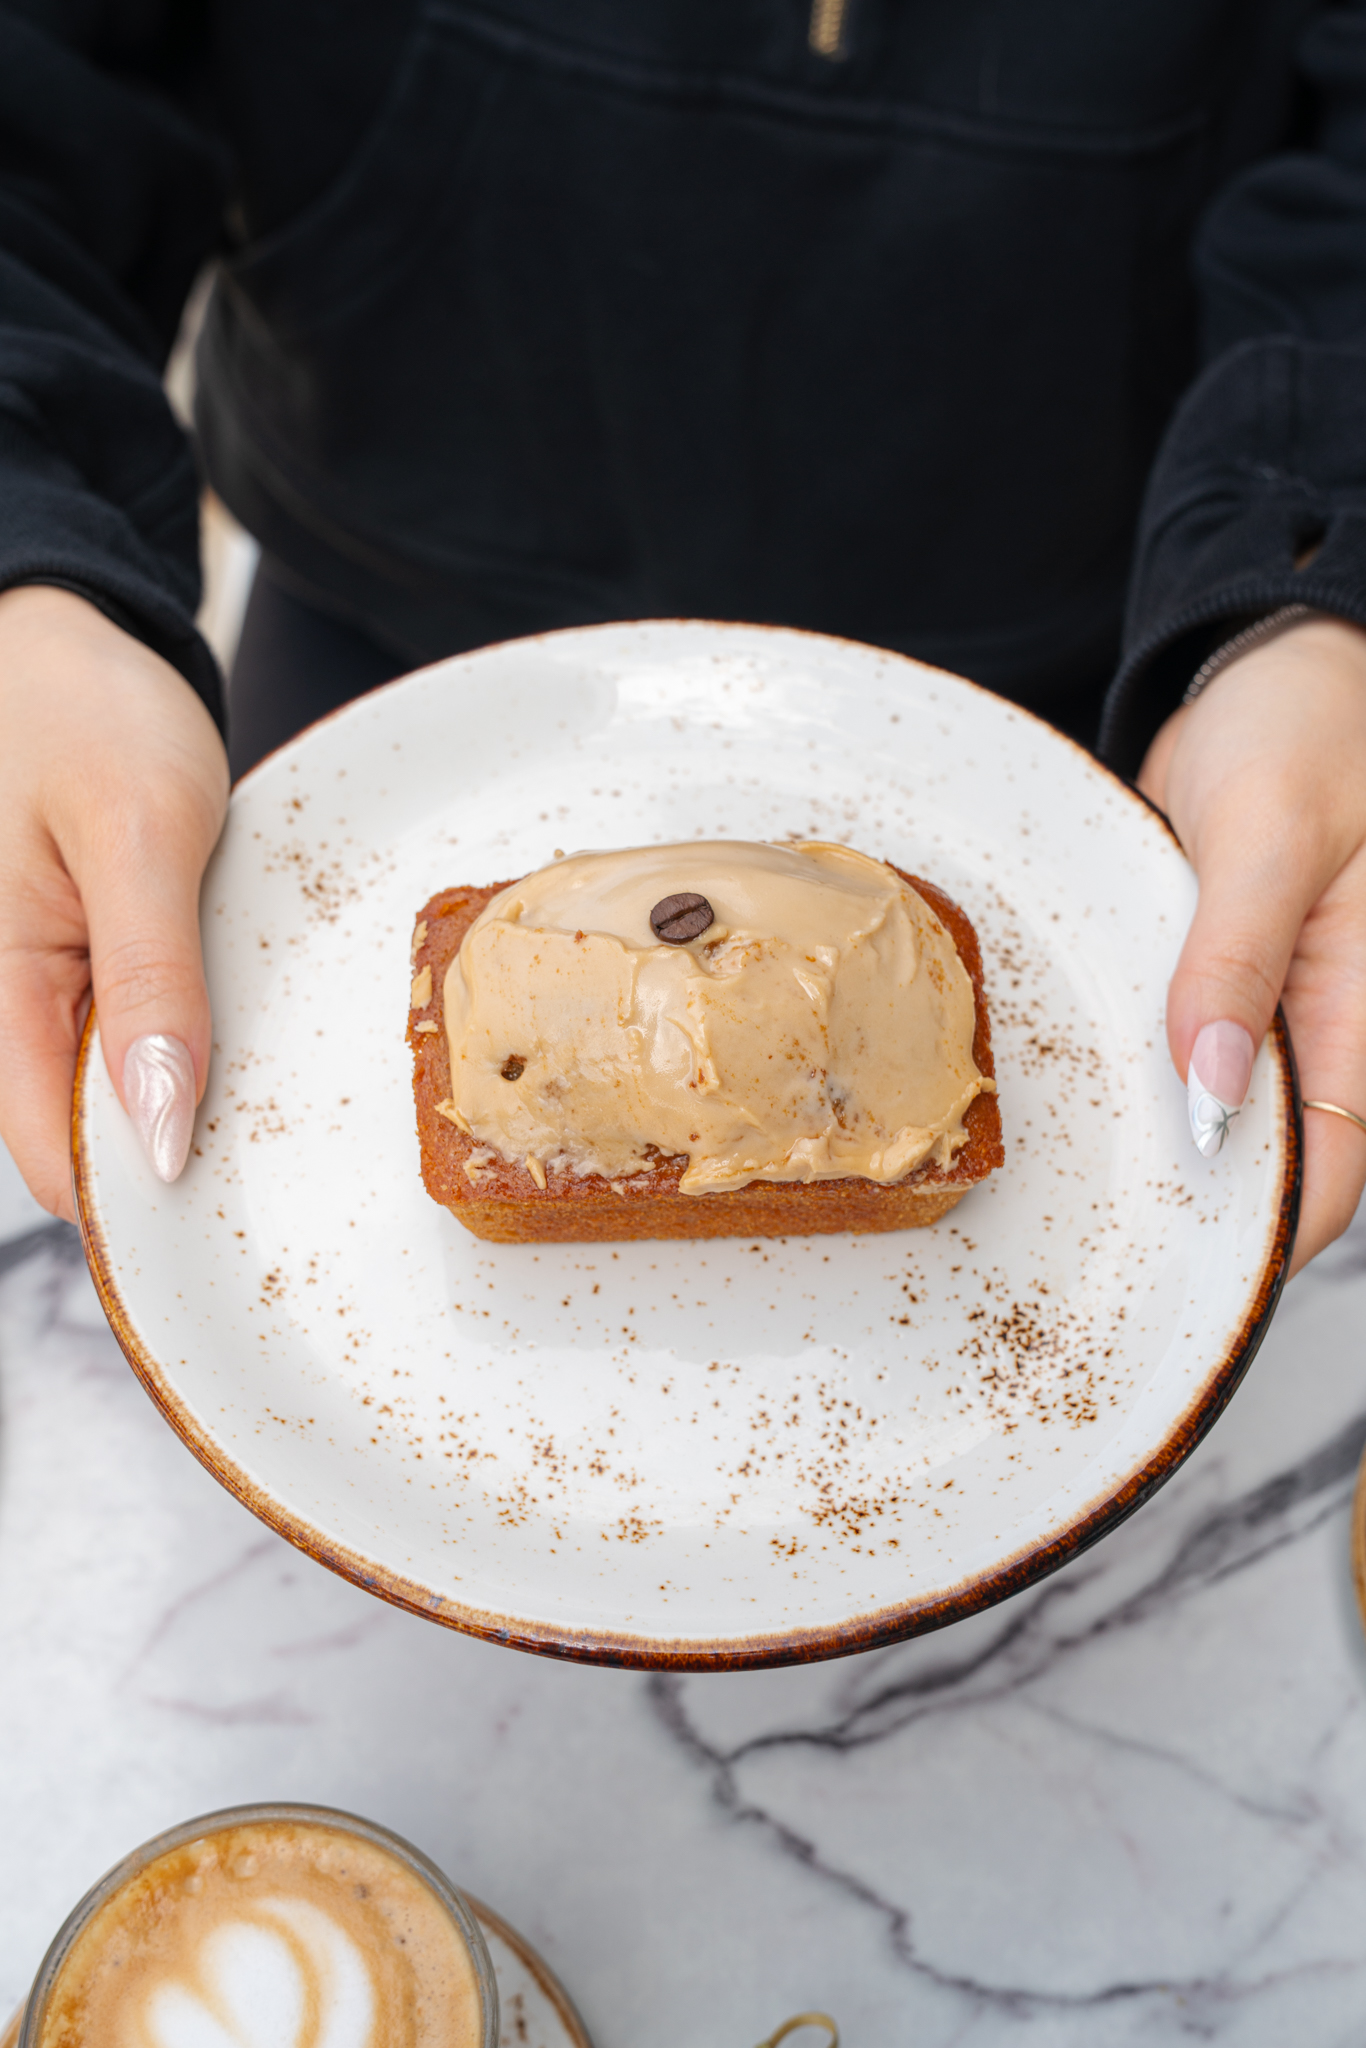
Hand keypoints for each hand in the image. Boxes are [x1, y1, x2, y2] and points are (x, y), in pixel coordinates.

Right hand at [0, 587, 227, 1219]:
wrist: (73, 641)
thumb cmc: (91, 714)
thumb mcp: (139, 838)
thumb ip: (151, 983)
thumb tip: (160, 1135)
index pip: (55, 1162)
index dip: (144, 1199)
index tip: (245, 1203)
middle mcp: (10, 1007)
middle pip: (89, 1141)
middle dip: (182, 1153)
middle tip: (289, 1146)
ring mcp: (45, 991)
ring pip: (117, 1096)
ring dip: (192, 1098)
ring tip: (278, 1085)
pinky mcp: (84, 968)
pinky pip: (134, 1040)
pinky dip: (191, 1046)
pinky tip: (245, 1028)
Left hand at [1139, 615, 1365, 1276]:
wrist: (1268, 667)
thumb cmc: (1304, 728)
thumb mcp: (1270, 834)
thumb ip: (1238, 961)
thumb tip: (1211, 1092)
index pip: (1333, 1169)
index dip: (1264, 1235)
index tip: (1174, 1273)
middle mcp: (1321, 1025)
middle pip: (1272, 1160)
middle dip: (1194, 1208)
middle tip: (1091, 1245)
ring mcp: (1265, 1008)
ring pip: (1218, 1114)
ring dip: (1157, 1146)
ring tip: (1067, 1193)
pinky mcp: (1213, 981)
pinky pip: (1180, 1053)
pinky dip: (1137, 1077)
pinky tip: (1074, 1097)